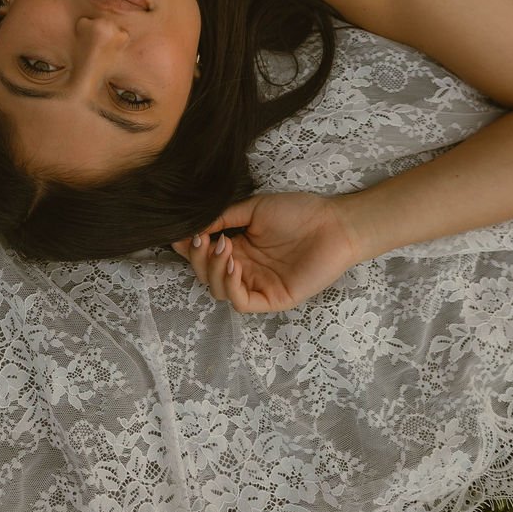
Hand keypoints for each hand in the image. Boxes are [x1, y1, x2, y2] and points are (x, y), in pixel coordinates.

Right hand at [170, 190, 362, 313]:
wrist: (333, 223)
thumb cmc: (298, 212)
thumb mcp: (254, 209)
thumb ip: (224, 218)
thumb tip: (193, 225)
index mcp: (239, 248)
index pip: (204, 254)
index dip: (188, 248)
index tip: (179, 235)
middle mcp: (245, 268)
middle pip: (206, 274)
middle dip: (198, 258)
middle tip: (204, 238)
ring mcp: (258, 285)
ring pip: (219, 290)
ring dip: (213, 269)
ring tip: (223, 246)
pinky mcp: (272, 298)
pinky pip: (241, 301)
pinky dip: (230, 285)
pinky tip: (233, 264)